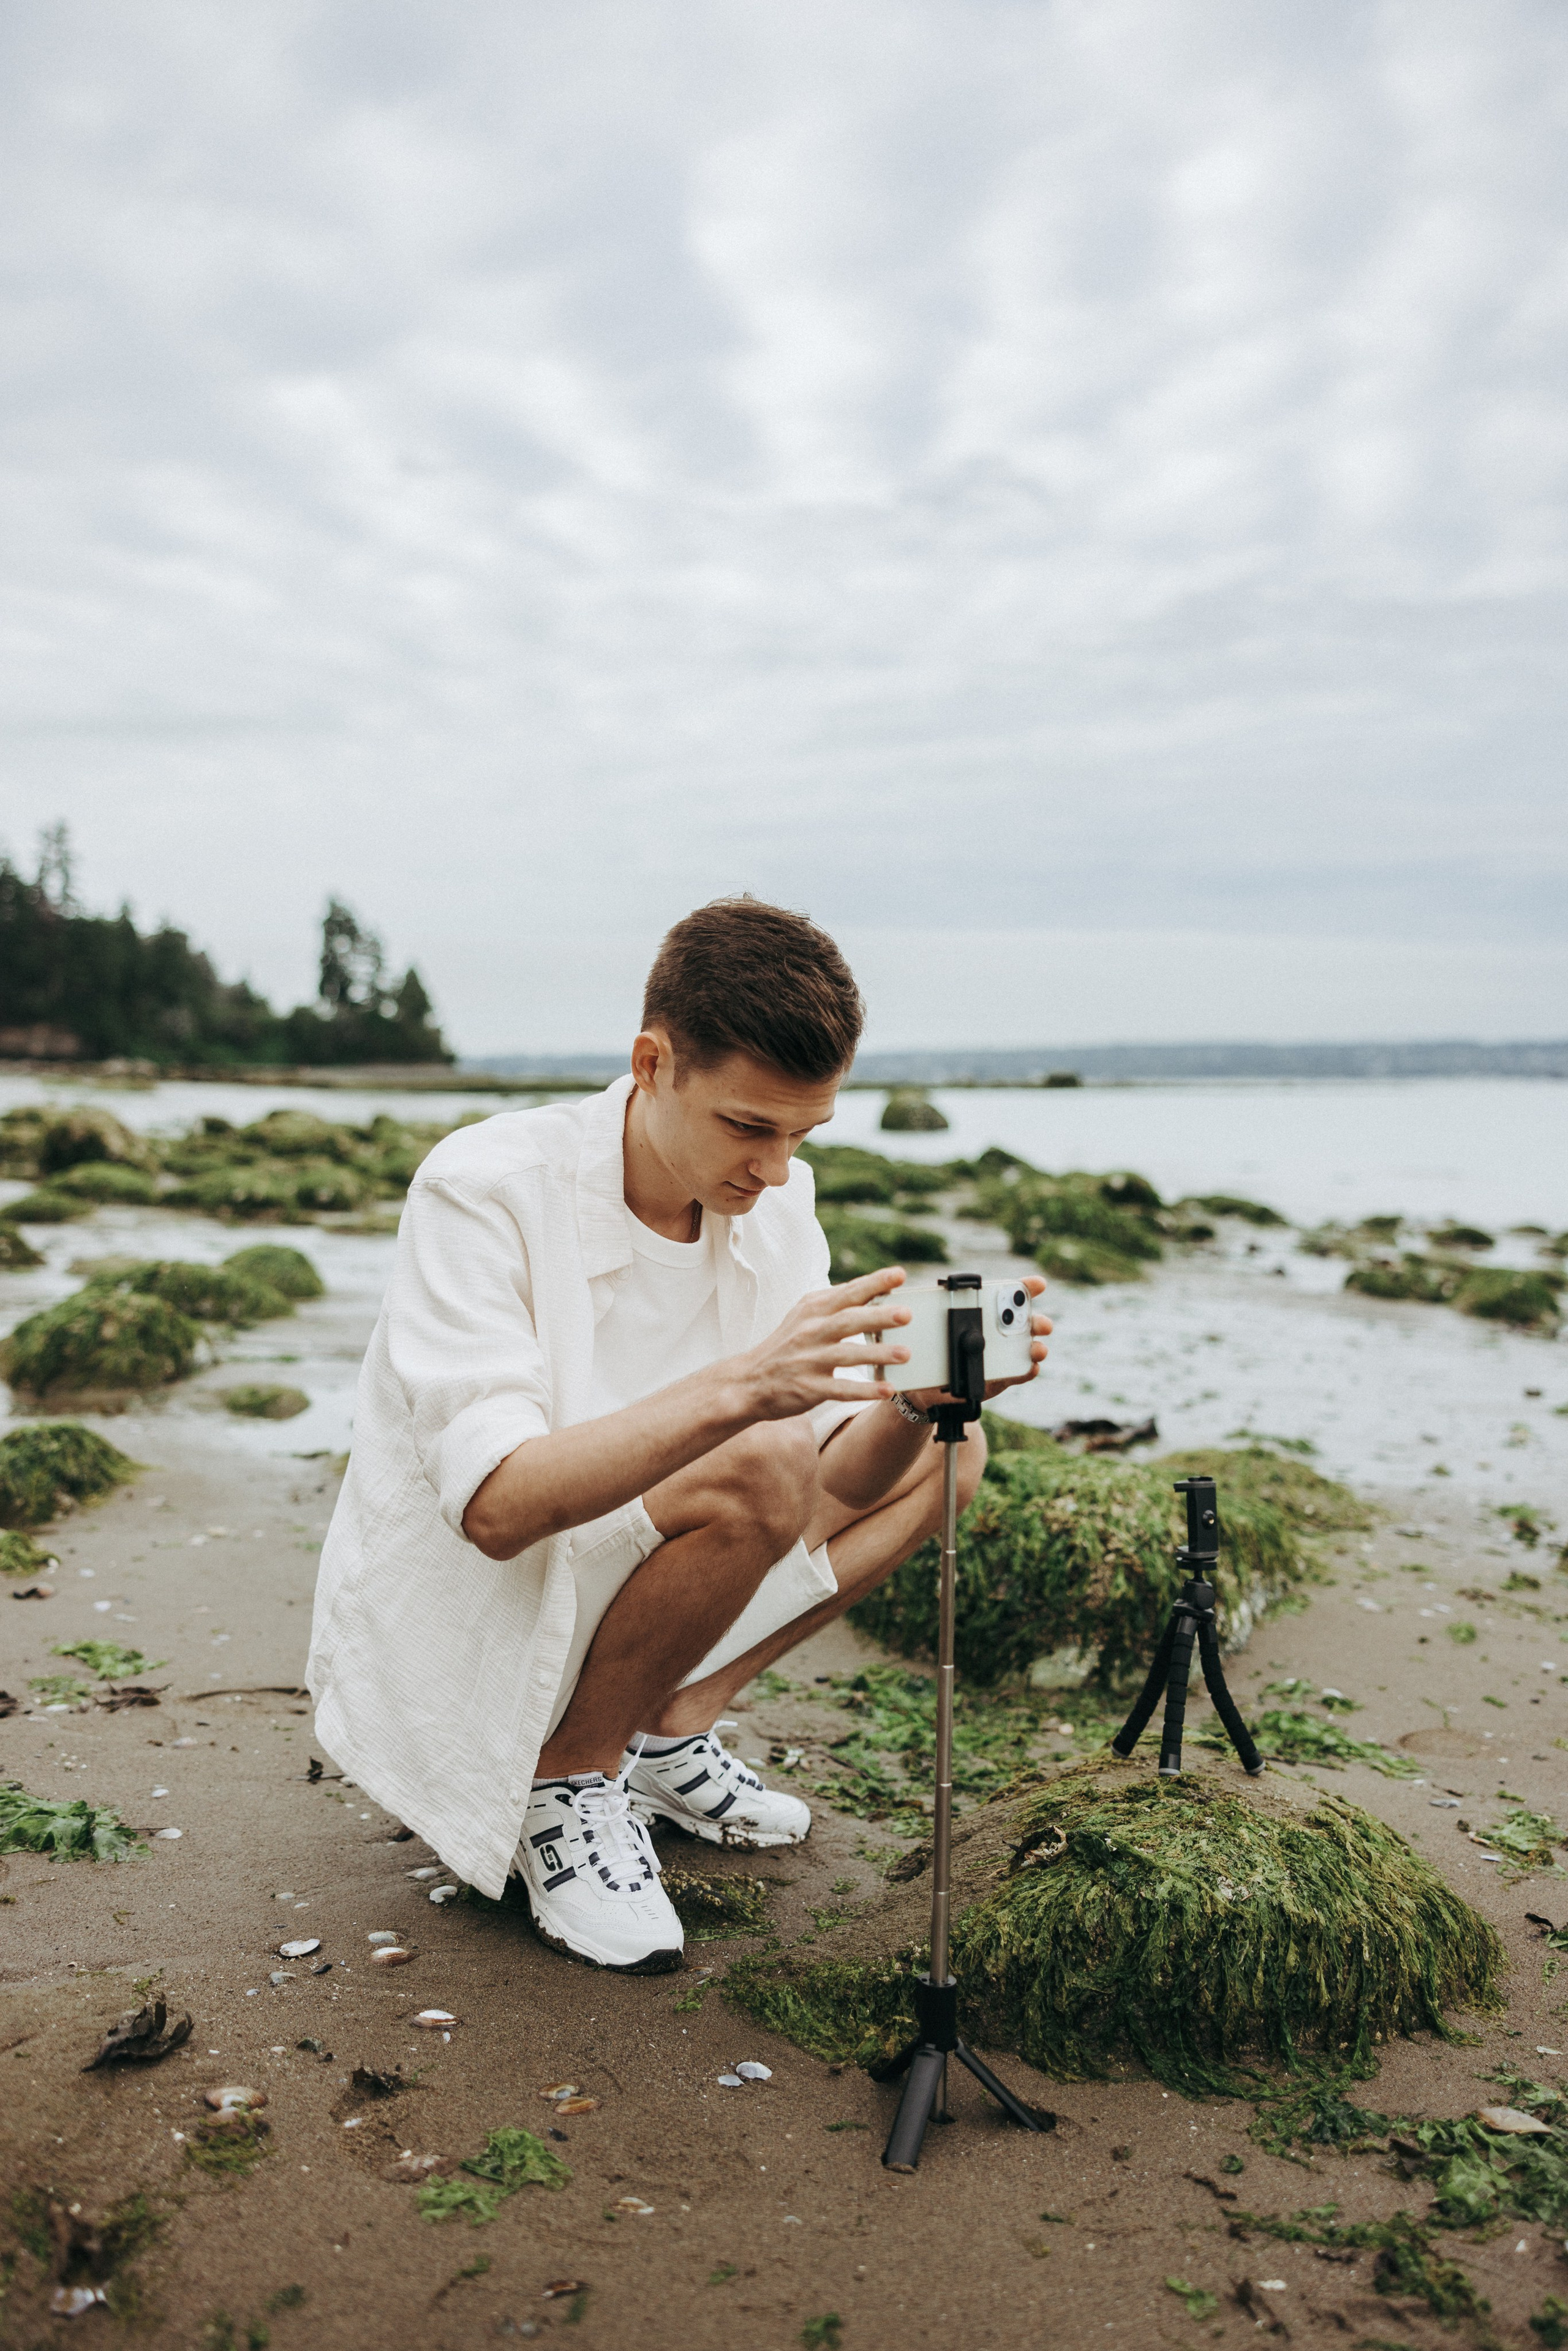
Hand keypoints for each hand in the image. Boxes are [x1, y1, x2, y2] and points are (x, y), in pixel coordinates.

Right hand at [738, 1266, 912, 1420]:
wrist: (750, 1381)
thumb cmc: (787, 1345)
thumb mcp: (805, 1316)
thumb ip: (836, 1303)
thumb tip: (877, 1288)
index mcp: (813, 1310)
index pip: (847, 1292)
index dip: (874, 1283)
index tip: (899, 1275)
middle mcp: (810, 1332)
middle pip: (847, 1320)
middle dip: (878, 1316)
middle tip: (907, 1314)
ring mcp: (808, 1360)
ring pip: (846, 1354)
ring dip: (876, 1354)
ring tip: (906, 1354)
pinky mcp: (808, 1388)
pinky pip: (840, 1389)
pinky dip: (864, 1389)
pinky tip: (888, 1390)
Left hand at [904, 1275, 1050, 1413]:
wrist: (930, 1384)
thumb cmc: (934, 1349)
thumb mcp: (935, 1328)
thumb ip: (943, 1310)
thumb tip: (944, 1292)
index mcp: (989, 1312)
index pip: (1012, 1295)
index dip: (1027, 1287)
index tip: (1039, 1284)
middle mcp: (1004, 1331)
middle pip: (1029, 1322)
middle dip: (1039, 1321)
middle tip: (1040, 1324)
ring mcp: (1008, 1354)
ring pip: (1031, 1347)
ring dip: (1038, 1347)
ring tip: (1036, 1349)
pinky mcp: (1006, 1376)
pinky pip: (1023, 1372)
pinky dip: (1029, 1369)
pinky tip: (1031, 1367)